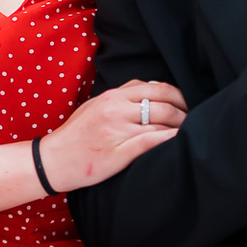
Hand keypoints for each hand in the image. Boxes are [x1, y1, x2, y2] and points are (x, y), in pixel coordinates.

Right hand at [39, 81, 186, 192]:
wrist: (53, 159)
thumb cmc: (76, 134)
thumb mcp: (96, 105)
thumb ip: (122, 96)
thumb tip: (150, 88)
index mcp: (113, 96)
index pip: (156, 88)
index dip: (178, 95)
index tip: (186, 104)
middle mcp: (116, 109)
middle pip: (163, 105)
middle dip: (184, 112)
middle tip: (193, 120)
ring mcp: (117, 131)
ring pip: (159, 123)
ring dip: (179, 128)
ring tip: (189, 133)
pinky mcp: (117, 153)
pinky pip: (150, 142)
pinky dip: (168, 140)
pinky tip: (178, 141)